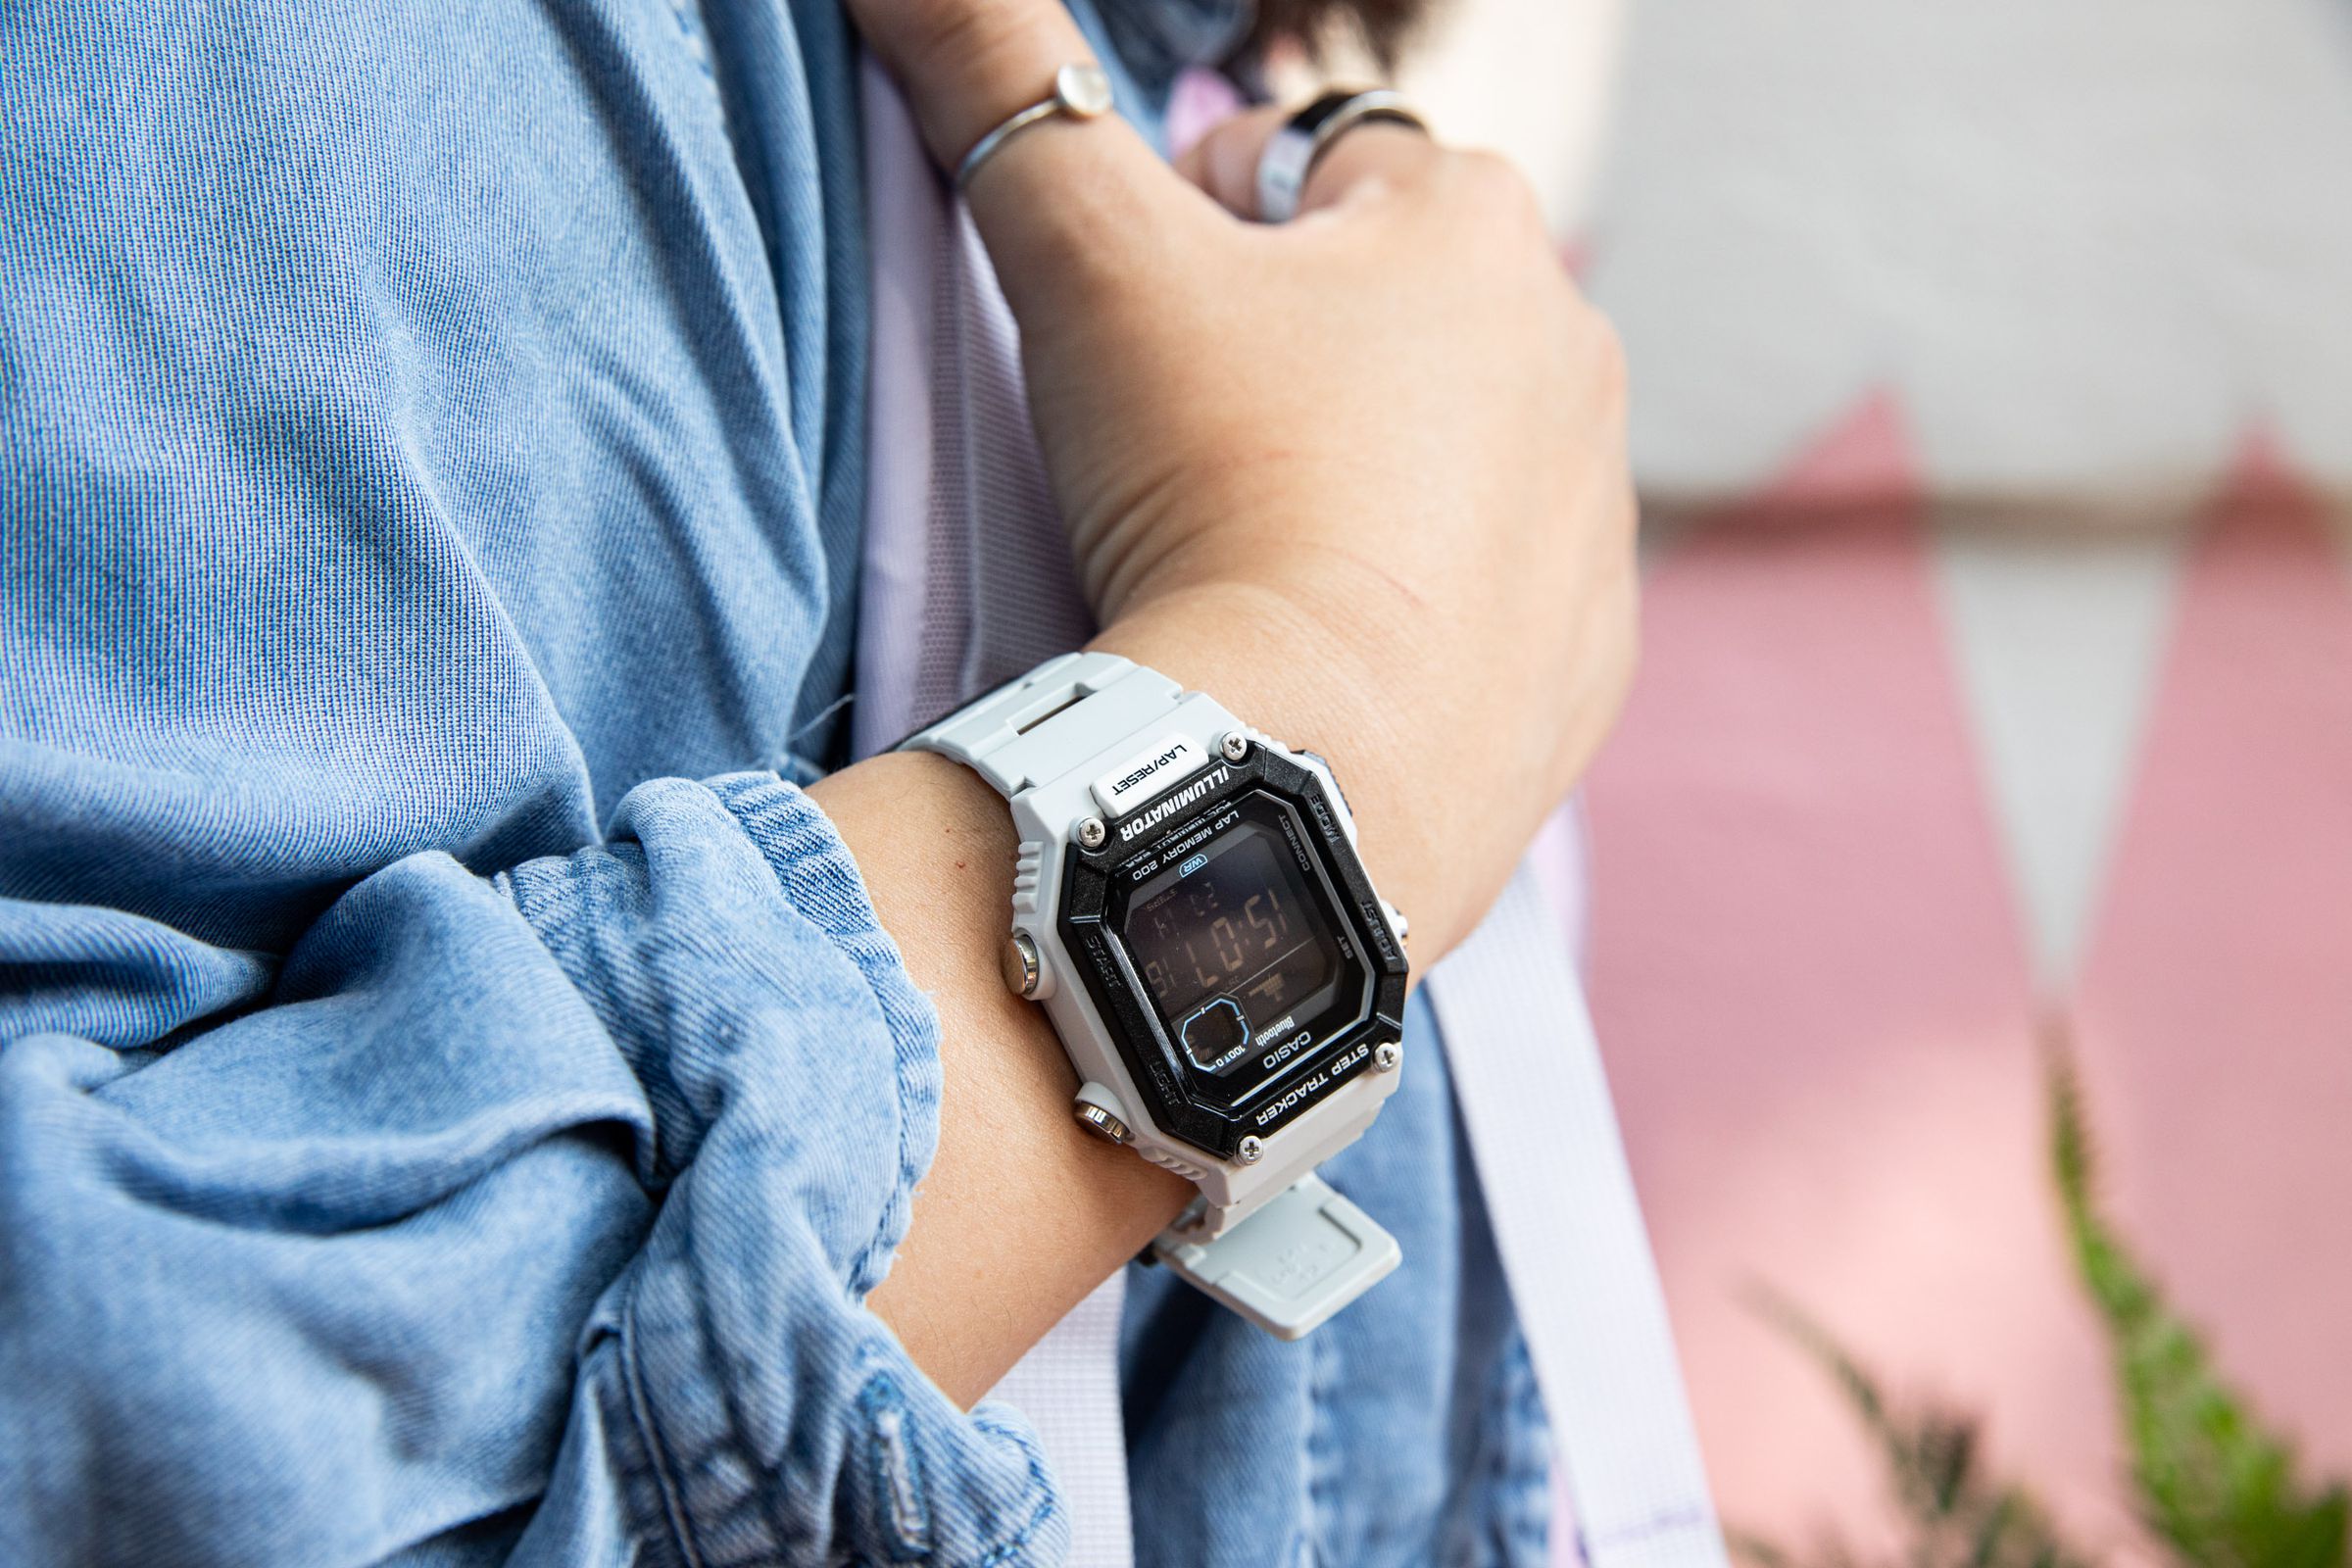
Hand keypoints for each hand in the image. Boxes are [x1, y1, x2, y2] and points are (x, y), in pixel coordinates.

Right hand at [850, 1, 1636, 960]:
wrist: (1311, 760)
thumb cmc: (1215, 485)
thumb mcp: (1085, 255)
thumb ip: (994, 73)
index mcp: (1472, 224)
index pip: (1303, 161)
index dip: (1193, 225)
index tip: (1140, 328)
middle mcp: (1571, 353)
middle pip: (1384, 309)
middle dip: (1285, 353)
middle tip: (1181, 449)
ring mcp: (1596, 519)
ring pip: (1445, 455)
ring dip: (1356, 477)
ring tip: (1248, 554)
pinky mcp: (1589, 660)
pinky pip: (1491, 598)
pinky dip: (1415, 606)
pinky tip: (1328, 646)